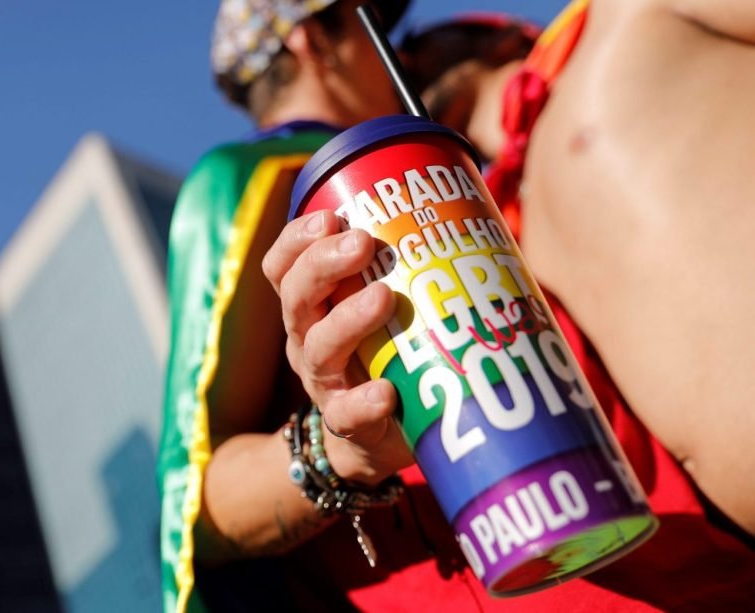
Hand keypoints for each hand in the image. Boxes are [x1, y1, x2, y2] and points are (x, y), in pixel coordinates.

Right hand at [263, 210, 414, 484]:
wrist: (379, 436)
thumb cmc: (389, 353)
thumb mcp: (384, 308)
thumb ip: (408, 267)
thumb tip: (477, 212)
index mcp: (312, 306)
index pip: (284, 266)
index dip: (297, 240)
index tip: (330, 217)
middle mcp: (307, 339)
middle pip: (295, 296)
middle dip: (323, 264)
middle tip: (362, 243)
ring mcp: (323, 382)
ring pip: (318, 348)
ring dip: (347, 320)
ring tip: (383, 297)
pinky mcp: (347, 424)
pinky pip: (345, 415)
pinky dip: (363, 403)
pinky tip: (385, 392)